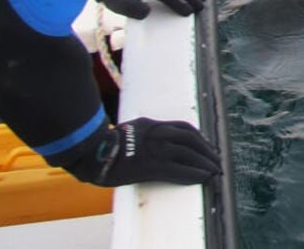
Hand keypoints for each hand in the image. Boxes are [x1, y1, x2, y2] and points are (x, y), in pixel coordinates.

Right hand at [92, 118, 220, 185]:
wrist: (88, 153)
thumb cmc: (100, 147)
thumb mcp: (127, 131)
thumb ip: (142, 133)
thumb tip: (149, 141)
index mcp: (151, 124)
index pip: (184, 127)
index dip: (199, 137)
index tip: (207, 145)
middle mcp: (157, 133)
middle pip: (191, 139)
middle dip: (207, 150)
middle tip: (216, 159)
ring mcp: (155, 149)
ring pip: (189, 154)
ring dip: (205, 163)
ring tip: (215, 171)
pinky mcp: (152, 166)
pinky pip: (179, 170)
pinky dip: (194, 174)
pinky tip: (203, 178)